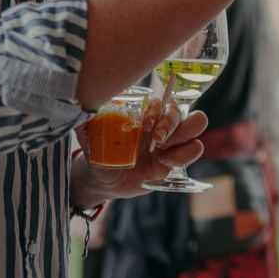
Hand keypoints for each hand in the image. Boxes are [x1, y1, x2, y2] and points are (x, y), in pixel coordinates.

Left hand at [71, 97, 209, 203]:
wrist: (103, 179)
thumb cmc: (98, 150)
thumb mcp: (88, 131)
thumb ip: (86, 115)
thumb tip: (81, 99)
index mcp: (145, 111)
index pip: (163, 98)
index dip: (157, 109)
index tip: (143, 125)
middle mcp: (162, 121)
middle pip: (183, 108)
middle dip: (171, 122)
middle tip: (155, 139)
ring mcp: (173, 139)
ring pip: (197, 123)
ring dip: (181, 137)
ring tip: (160, 152)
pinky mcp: (177, 158)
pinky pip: (195, 149)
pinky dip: (183, 155)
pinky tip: (163, 162)